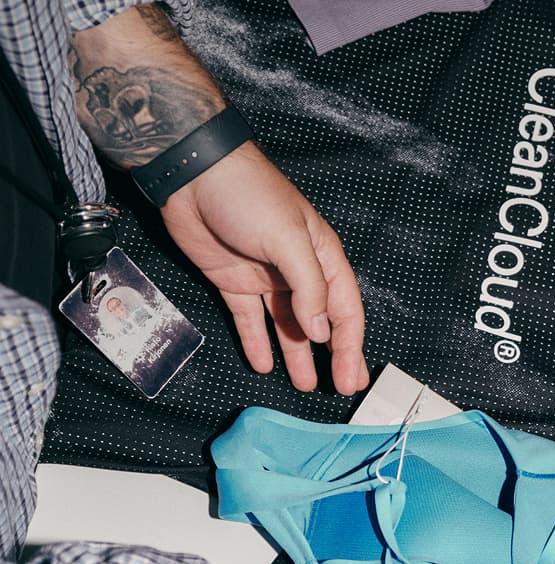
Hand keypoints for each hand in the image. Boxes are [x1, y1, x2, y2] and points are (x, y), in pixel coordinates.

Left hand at [162, 141, 368, 395]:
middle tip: (340, 388)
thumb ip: (308, 288)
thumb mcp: (288, 240)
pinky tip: (263, 364)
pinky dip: (257, 341)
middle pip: (320, 321)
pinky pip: (250, 319)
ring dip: (296, 355)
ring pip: (287, 325)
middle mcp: (298, 271)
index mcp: (321, 257)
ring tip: (304, 385)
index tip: (351, 377)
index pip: (344, 309)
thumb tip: (321, 332)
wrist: (194, 174)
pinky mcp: (234, 281)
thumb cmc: (250, 197)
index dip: (350, 345)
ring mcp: (266, 278)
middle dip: (332, 354)